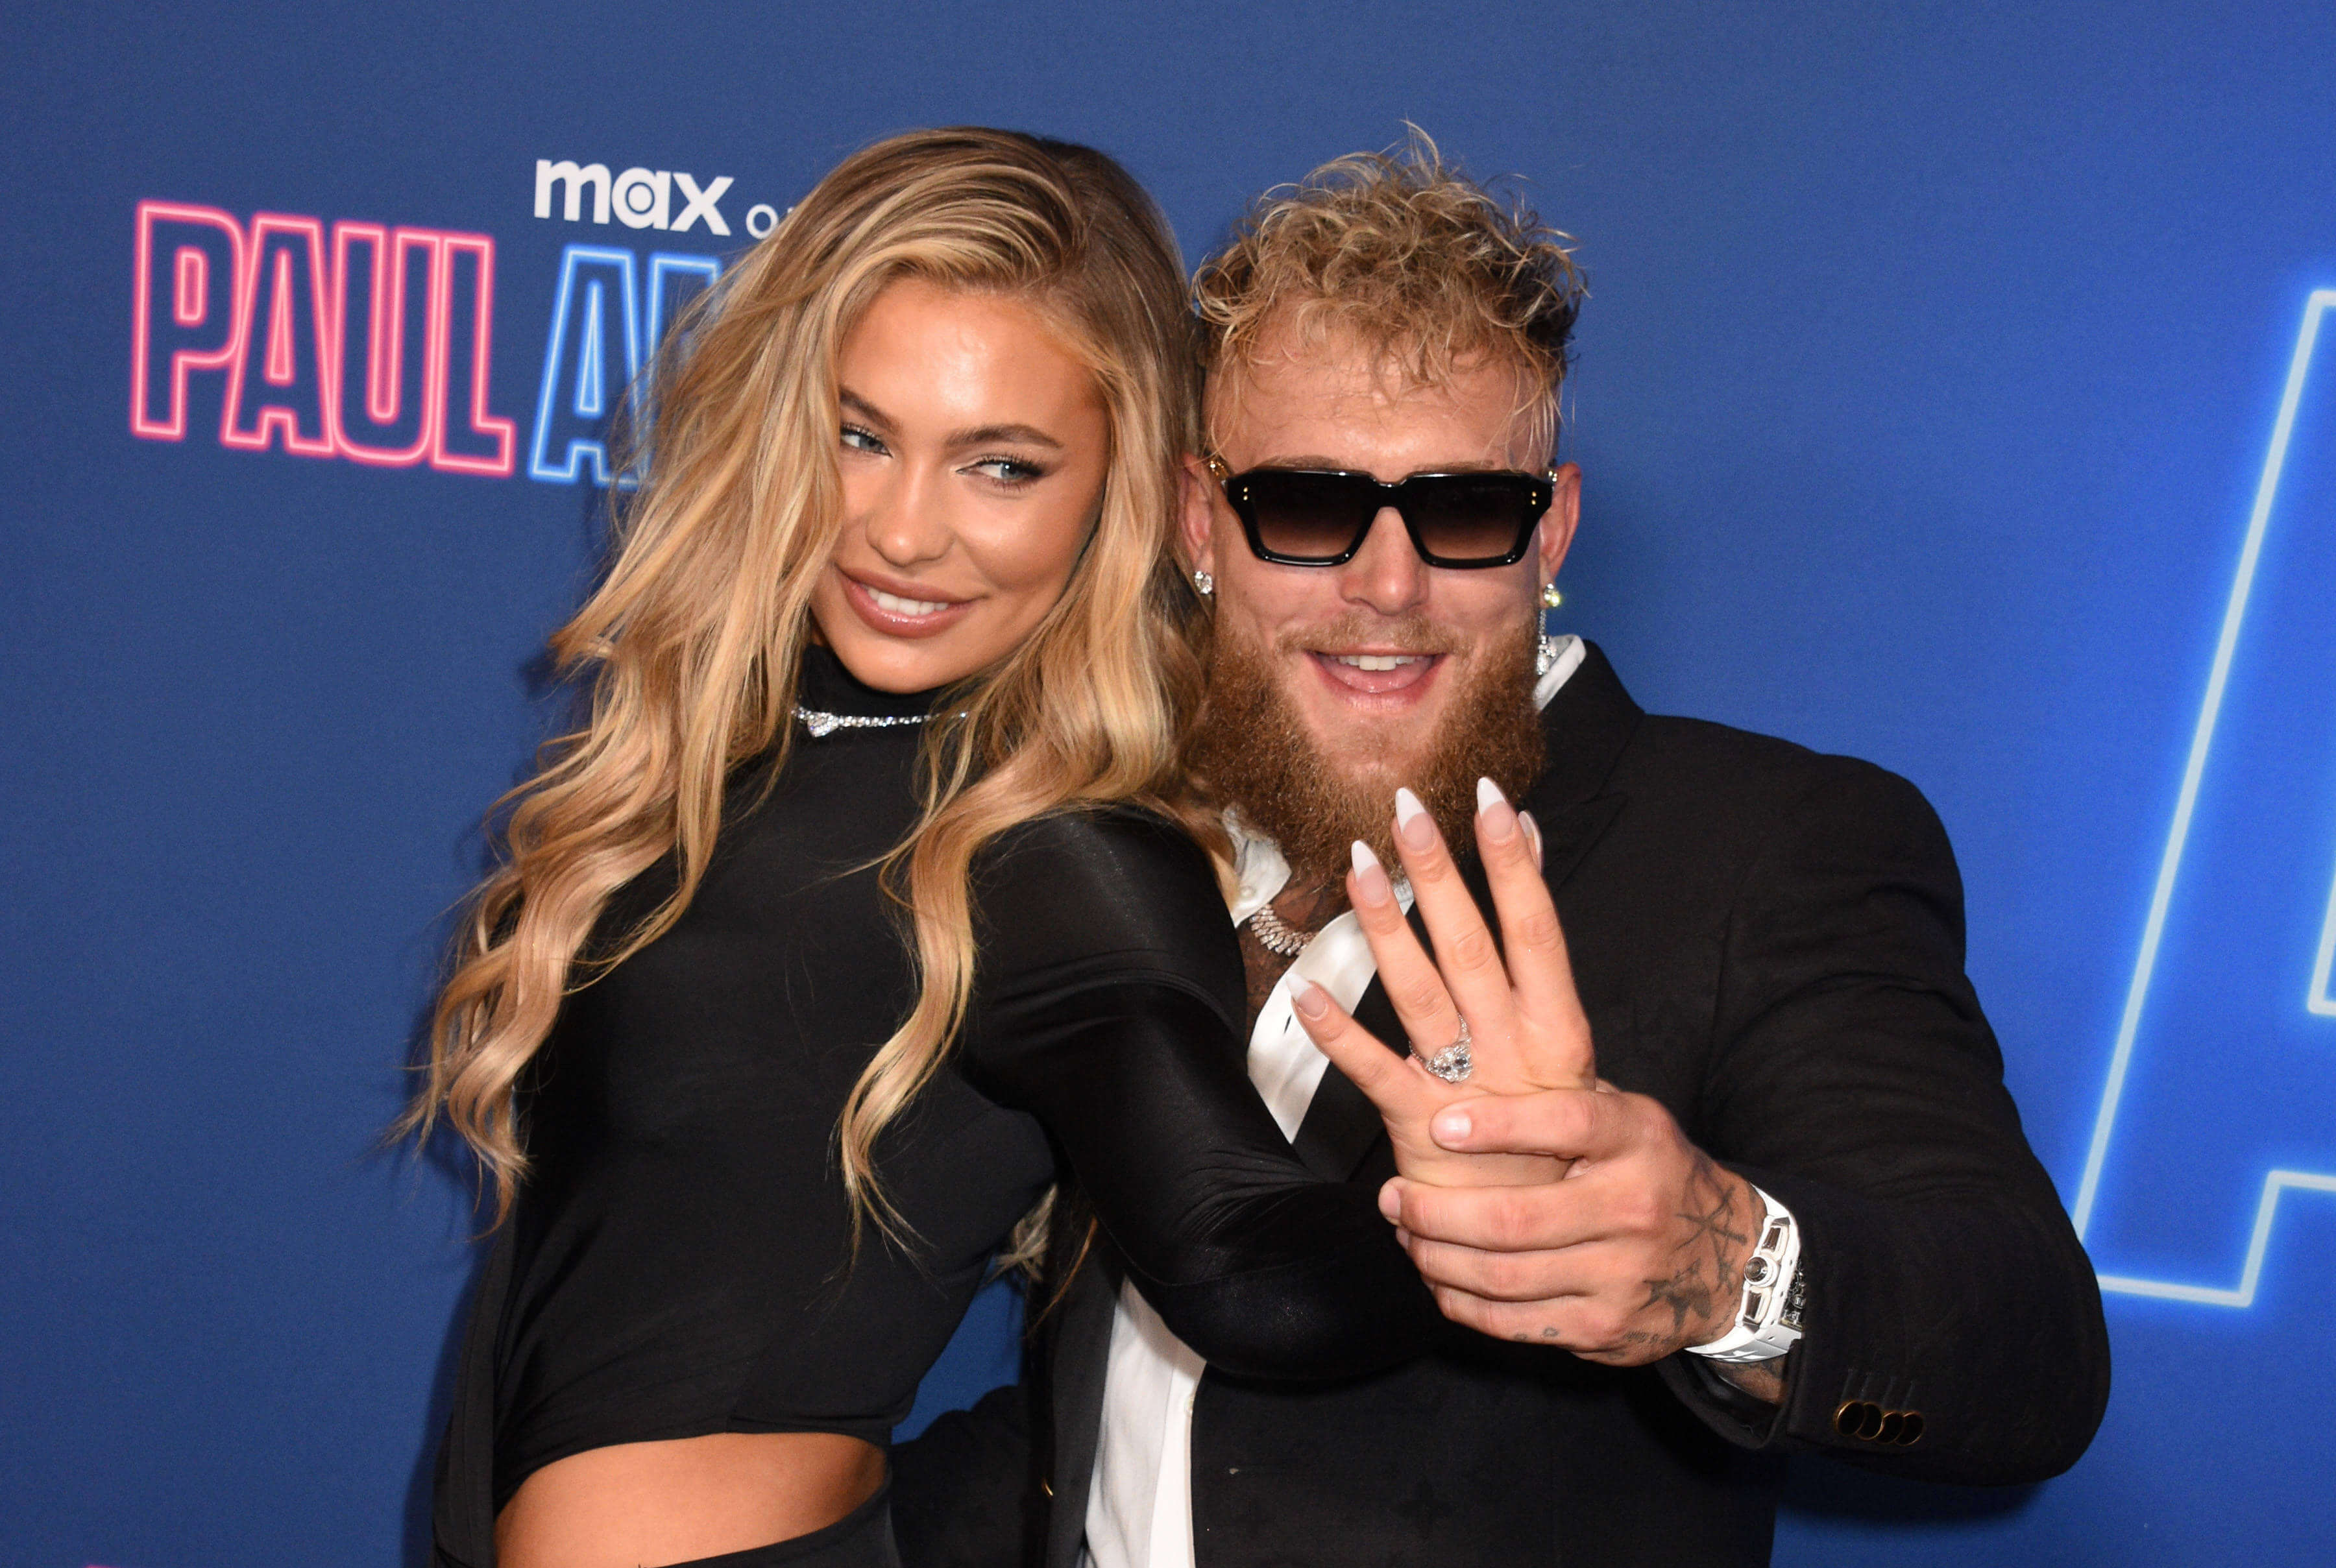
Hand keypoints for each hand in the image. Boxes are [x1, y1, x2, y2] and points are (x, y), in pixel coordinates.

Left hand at [1291, 777, 1589, 1187]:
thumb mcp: (1564, 1060)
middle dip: (1440, 874)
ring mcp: (1468, 1089)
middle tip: (1408, 808)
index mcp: (1559, 1032)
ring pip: (1421, 991)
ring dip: (1385, 925)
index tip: (1493, 801)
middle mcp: (1516, 1052)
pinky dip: (1337, 1030)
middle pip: (1472, 946)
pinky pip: (1372, 1071)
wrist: (1556, 1246)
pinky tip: (1304, 990)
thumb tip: (1525, 880)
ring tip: (1355, 865)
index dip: (1515, 866)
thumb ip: (1536, 975)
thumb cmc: (1554, 1144)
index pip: (1537, 931)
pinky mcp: (1422, 1129)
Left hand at [1383, 1087, 1765, 1372]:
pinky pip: (1514, 1322)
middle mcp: (1634, 1207)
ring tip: (1406, 1235)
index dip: (1497, 1125)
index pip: (1566, 1125)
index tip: (1438, 1124)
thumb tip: (1462, 1066)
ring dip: (1437, 1258)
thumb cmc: (1650, 1173)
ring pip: (1503, 1275)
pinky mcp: (1606, 1327)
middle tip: (1392, 1198)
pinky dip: (1462, 1303)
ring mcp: (1622, 1275)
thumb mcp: (1628, 1120)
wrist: (1729, 1261)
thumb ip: (1561, 1097)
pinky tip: (1438, 1281)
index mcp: (1638, 1140)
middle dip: (1436, 1211)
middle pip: (1515, 1218)